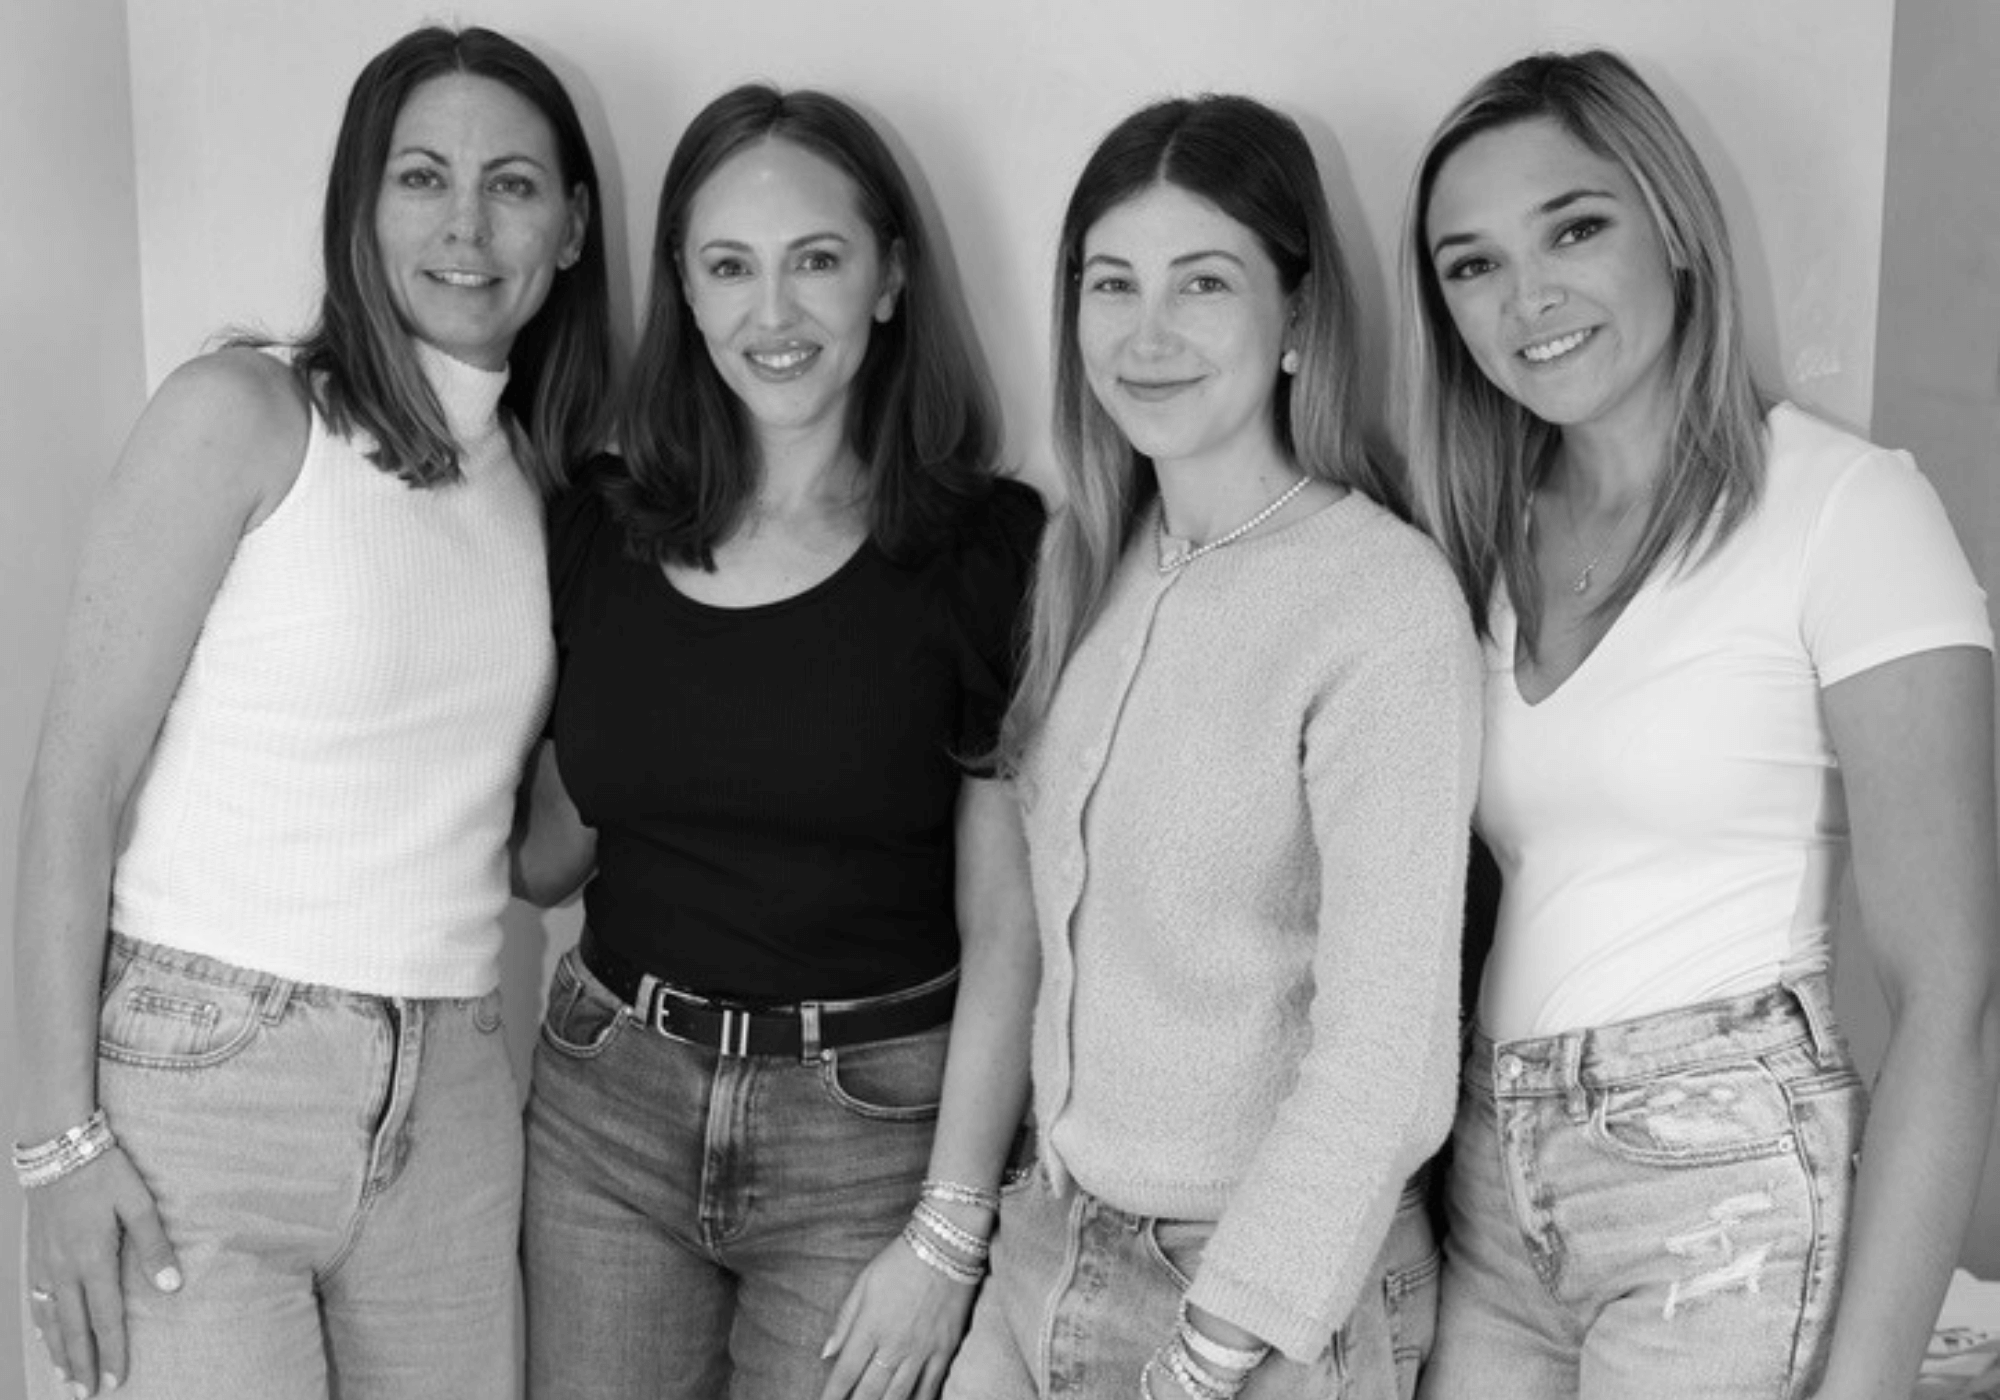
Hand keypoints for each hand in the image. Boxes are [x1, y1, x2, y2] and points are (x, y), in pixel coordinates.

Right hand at [25, 1144, 181, 1396]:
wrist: (57, 1147)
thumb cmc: (104, 1172)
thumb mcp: (138, 1202)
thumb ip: (154, 1245)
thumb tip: (172, 1285)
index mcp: (94, 1259)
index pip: (105, 1317)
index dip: (112, 1351)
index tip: (117, 1380)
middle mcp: (65, 1268)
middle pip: (73, 1328)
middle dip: (82, 1364)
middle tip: (87, 1396)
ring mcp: (45, 1262)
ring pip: (50, 1319)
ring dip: (58, 1351)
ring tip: (66, 1378)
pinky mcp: (35, 1253)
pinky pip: (36, 1300)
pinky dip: (41, 1325)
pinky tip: (45, 1336)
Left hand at [818, 1233, 978, 1399]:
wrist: (945, 1246)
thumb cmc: (900, 1261)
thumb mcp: (864, 1283)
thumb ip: (845, 1321)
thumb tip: (826, 1353)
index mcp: (870, 1327)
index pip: (845, 1373)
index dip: (833, 1396)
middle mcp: (894, 1345)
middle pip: (869, 1392)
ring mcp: (921, 1350)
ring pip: (898, 1395)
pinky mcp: (944, 1350)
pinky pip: (930, 1387)